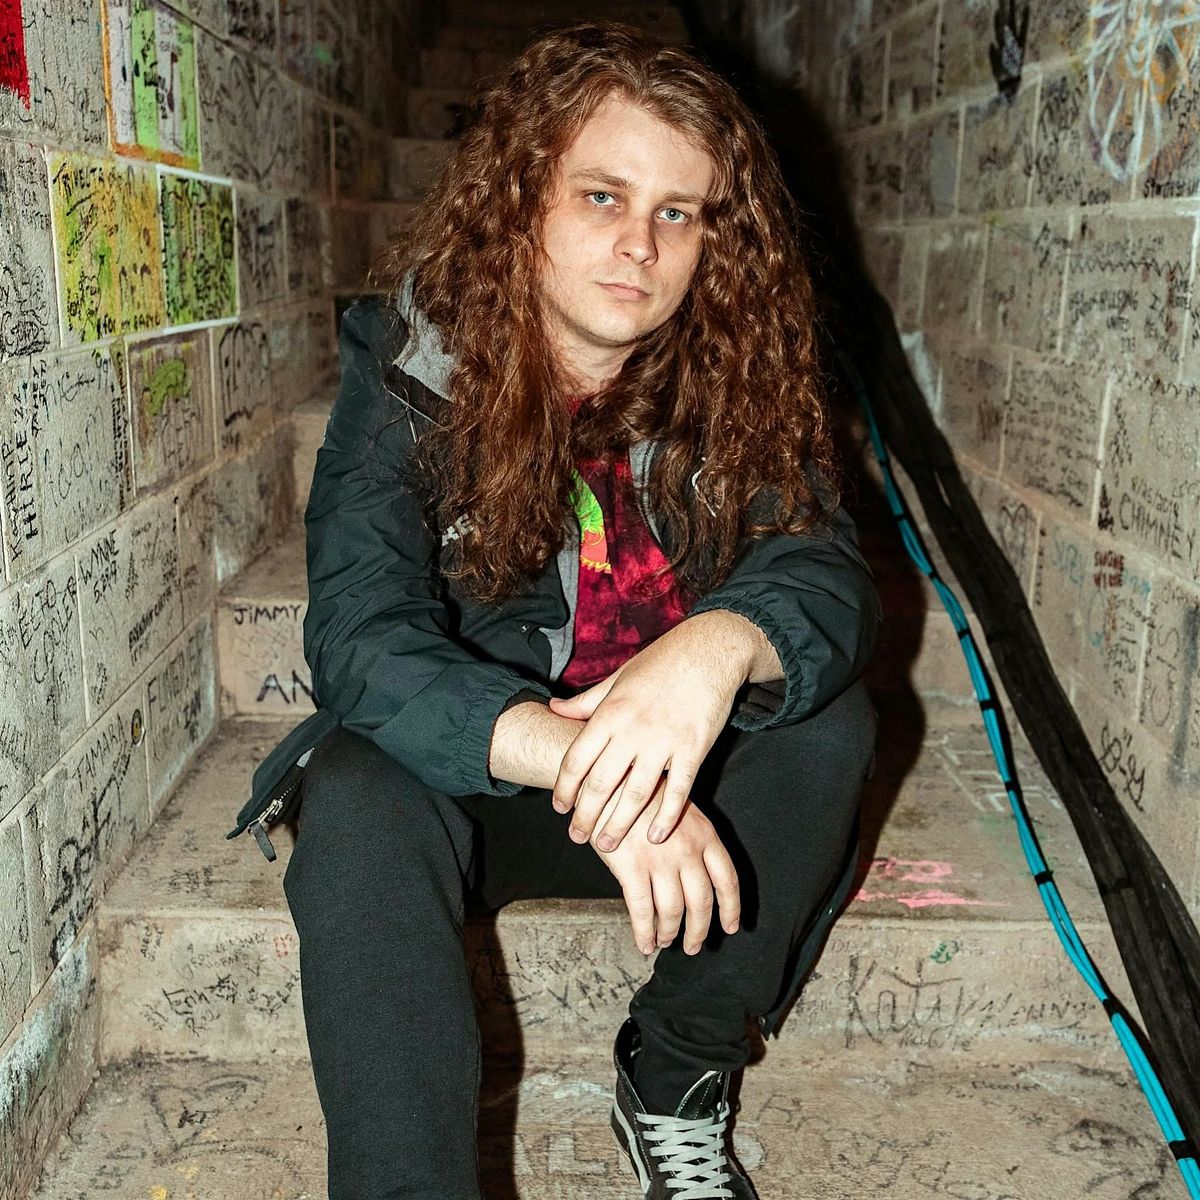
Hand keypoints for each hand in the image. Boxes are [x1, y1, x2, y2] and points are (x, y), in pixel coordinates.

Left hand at [547, 614, 751, 852]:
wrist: (709, 650)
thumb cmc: (661, 662)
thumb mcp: (617, 677)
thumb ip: (586, 701)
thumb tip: (553, 708)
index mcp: (610, 712)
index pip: (577, 759)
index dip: (564, 787)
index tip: (560, 807)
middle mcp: (633, 730)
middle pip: (601, 784)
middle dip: (585, 815)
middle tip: (577, 837)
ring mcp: (665, 741)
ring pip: (636, 794)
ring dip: (619, 824)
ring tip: (606, 844)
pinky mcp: (694, 749)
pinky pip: (678, 791)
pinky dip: (666, 817)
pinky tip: (655, 836)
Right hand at [589, 775, 740, 954]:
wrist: (608, 781)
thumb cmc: (642, 792)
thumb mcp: (678, 806)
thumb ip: (692, 837)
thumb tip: (696, 873)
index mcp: (704, 834)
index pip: (727, 879)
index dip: (730, 908)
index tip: (730, 926)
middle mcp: (687, 851)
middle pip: (701, 902)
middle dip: (699, 929)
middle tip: (694, 946)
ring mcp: (660, 861)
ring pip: (673, 911)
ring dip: (670, 932)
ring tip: (666, 942)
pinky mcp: (631, 868)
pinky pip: (642, 911)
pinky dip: (645, 933)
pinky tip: (645, 943)